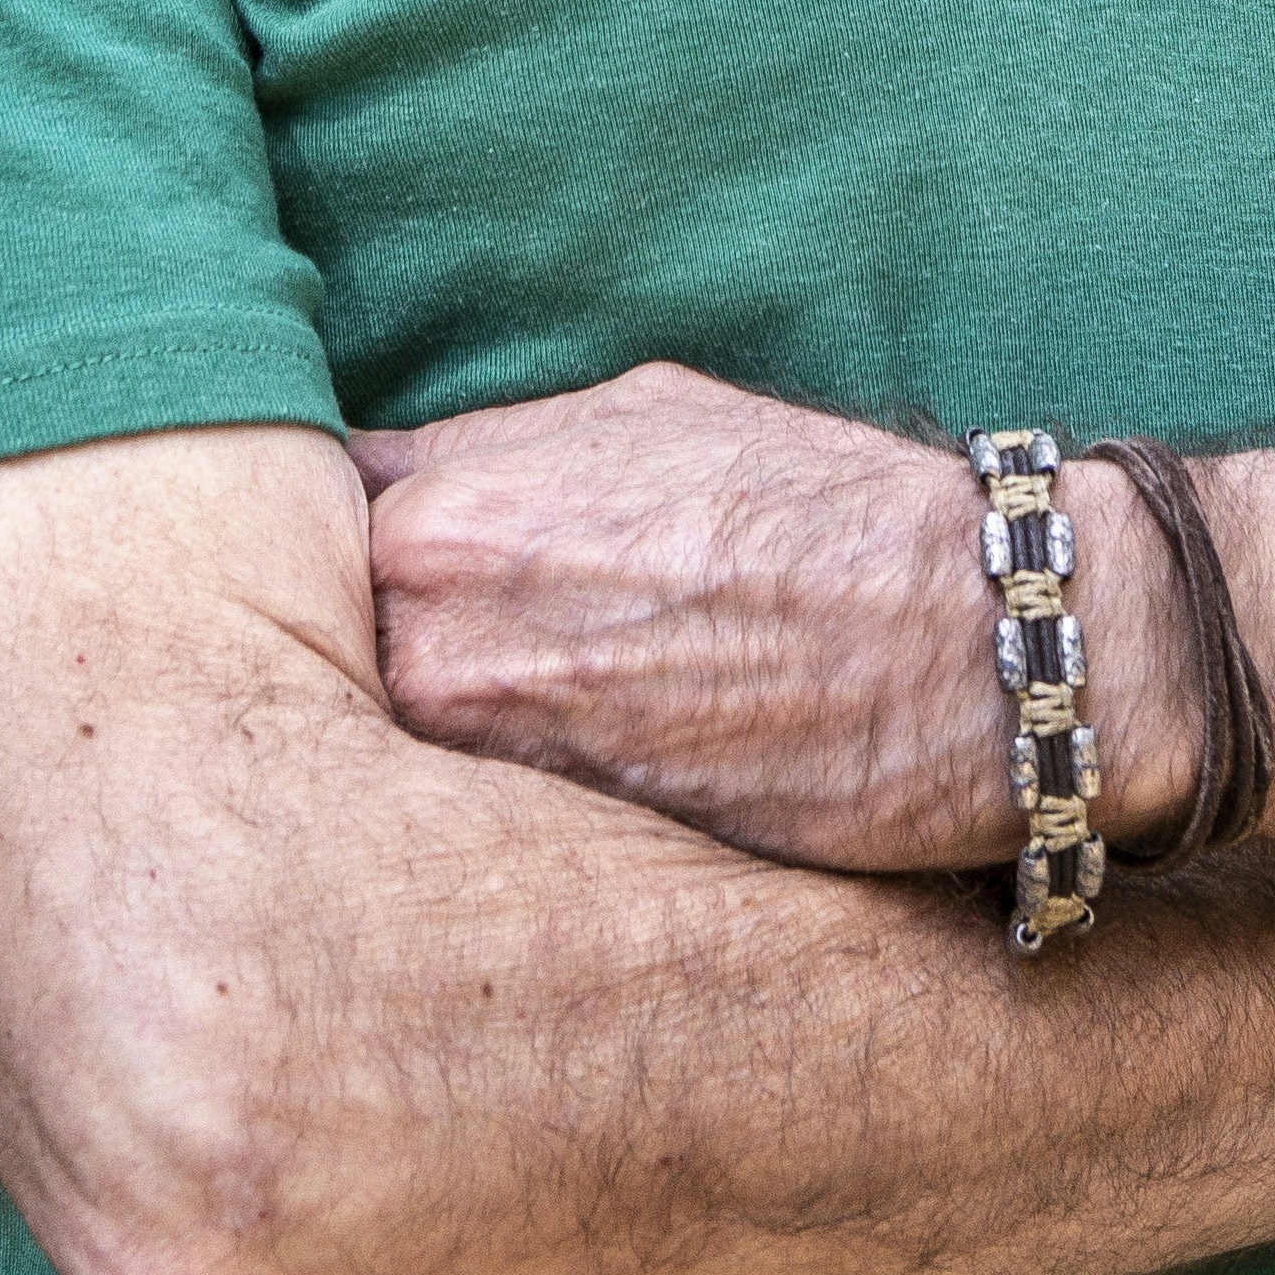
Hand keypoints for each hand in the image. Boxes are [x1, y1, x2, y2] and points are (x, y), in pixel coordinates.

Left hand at [356, 365, 1173, 874]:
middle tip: (423, 679)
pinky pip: (475, 841)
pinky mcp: (559, 858)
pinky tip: (538, 819)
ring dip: (416, 761)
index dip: (323, 572)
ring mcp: (493, 762)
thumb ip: (495, 456)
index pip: (299, 543)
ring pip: (390, 765)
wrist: (975, 649)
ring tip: (496, 750)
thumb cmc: (817, 510)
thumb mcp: (638, 416)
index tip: (343, 590)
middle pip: (329, 668)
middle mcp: (436, 638)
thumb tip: (400, 483)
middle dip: (360, 670)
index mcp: (441, 512)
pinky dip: (489, 831)